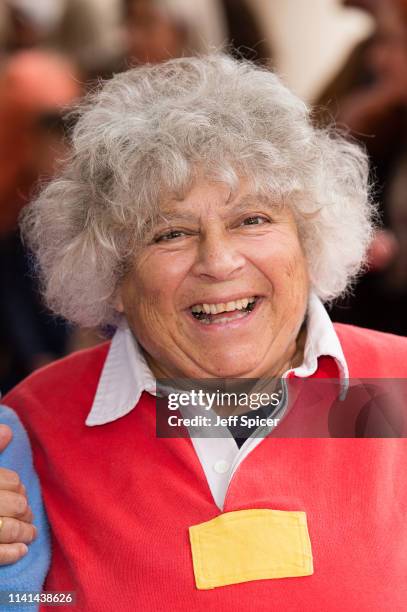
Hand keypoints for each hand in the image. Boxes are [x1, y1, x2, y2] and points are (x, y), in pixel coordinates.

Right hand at [0, 424, 36, 564]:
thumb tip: (8, 430)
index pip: (11, 481)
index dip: (18, 487)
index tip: (19, 491)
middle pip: (16, 505)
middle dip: (24, 510)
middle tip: (28, 514)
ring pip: (10, 528)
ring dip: (25, 532)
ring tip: (30, 533)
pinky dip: (11, 553)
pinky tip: (22, 551)